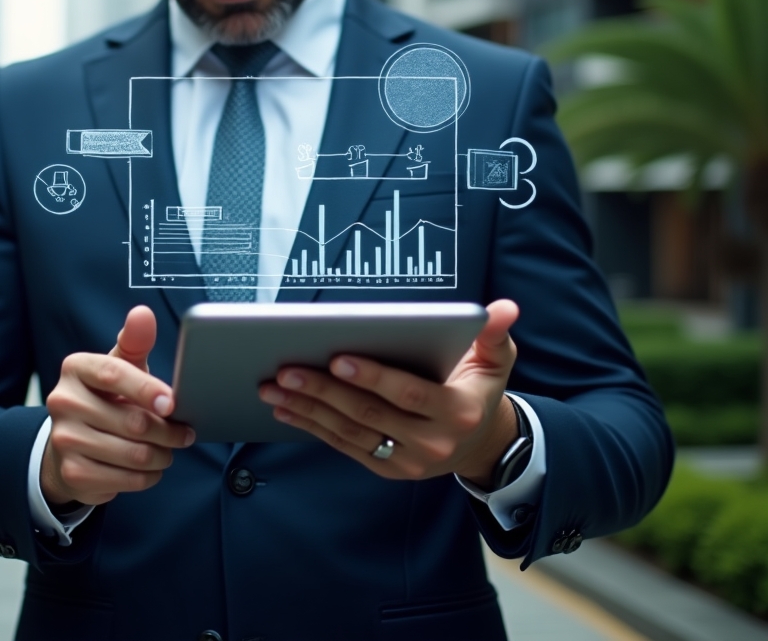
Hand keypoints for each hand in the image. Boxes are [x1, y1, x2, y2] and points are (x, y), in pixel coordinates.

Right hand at [41, 305, 194, 506]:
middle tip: (184, 433)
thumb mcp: (120, 366)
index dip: (147, 389)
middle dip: (168, 431)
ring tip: (169, 450)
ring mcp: (64, 439)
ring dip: (161, 455)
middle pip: (131, 421)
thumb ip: (134, 341)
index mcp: (76, 368)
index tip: (172, 403)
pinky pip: (124, 480)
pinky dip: (147, 477)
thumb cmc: (106, 396)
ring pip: (132, 454)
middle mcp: (63, 401)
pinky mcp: (72, 473)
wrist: (71, 441)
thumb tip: (143, 314)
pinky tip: (151, 468)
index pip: (115, 375)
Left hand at [258, 300, 519, 485]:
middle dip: (323, 391)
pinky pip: (344, 446)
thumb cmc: (480, 388)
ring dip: (307, 409)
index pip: (409, 394)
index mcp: (456, 411)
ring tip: (273, 386)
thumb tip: (504, 307)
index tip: (337, 358)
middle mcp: (431, 442)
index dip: (373, 377)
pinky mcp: (387, 469)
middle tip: (286, 369)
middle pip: (369, 414)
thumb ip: (494, 334)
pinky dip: (311, 427)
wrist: (481, 442)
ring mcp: (407, 461)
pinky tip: (285, 408)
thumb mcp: (496, 359)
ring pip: (349, 432)